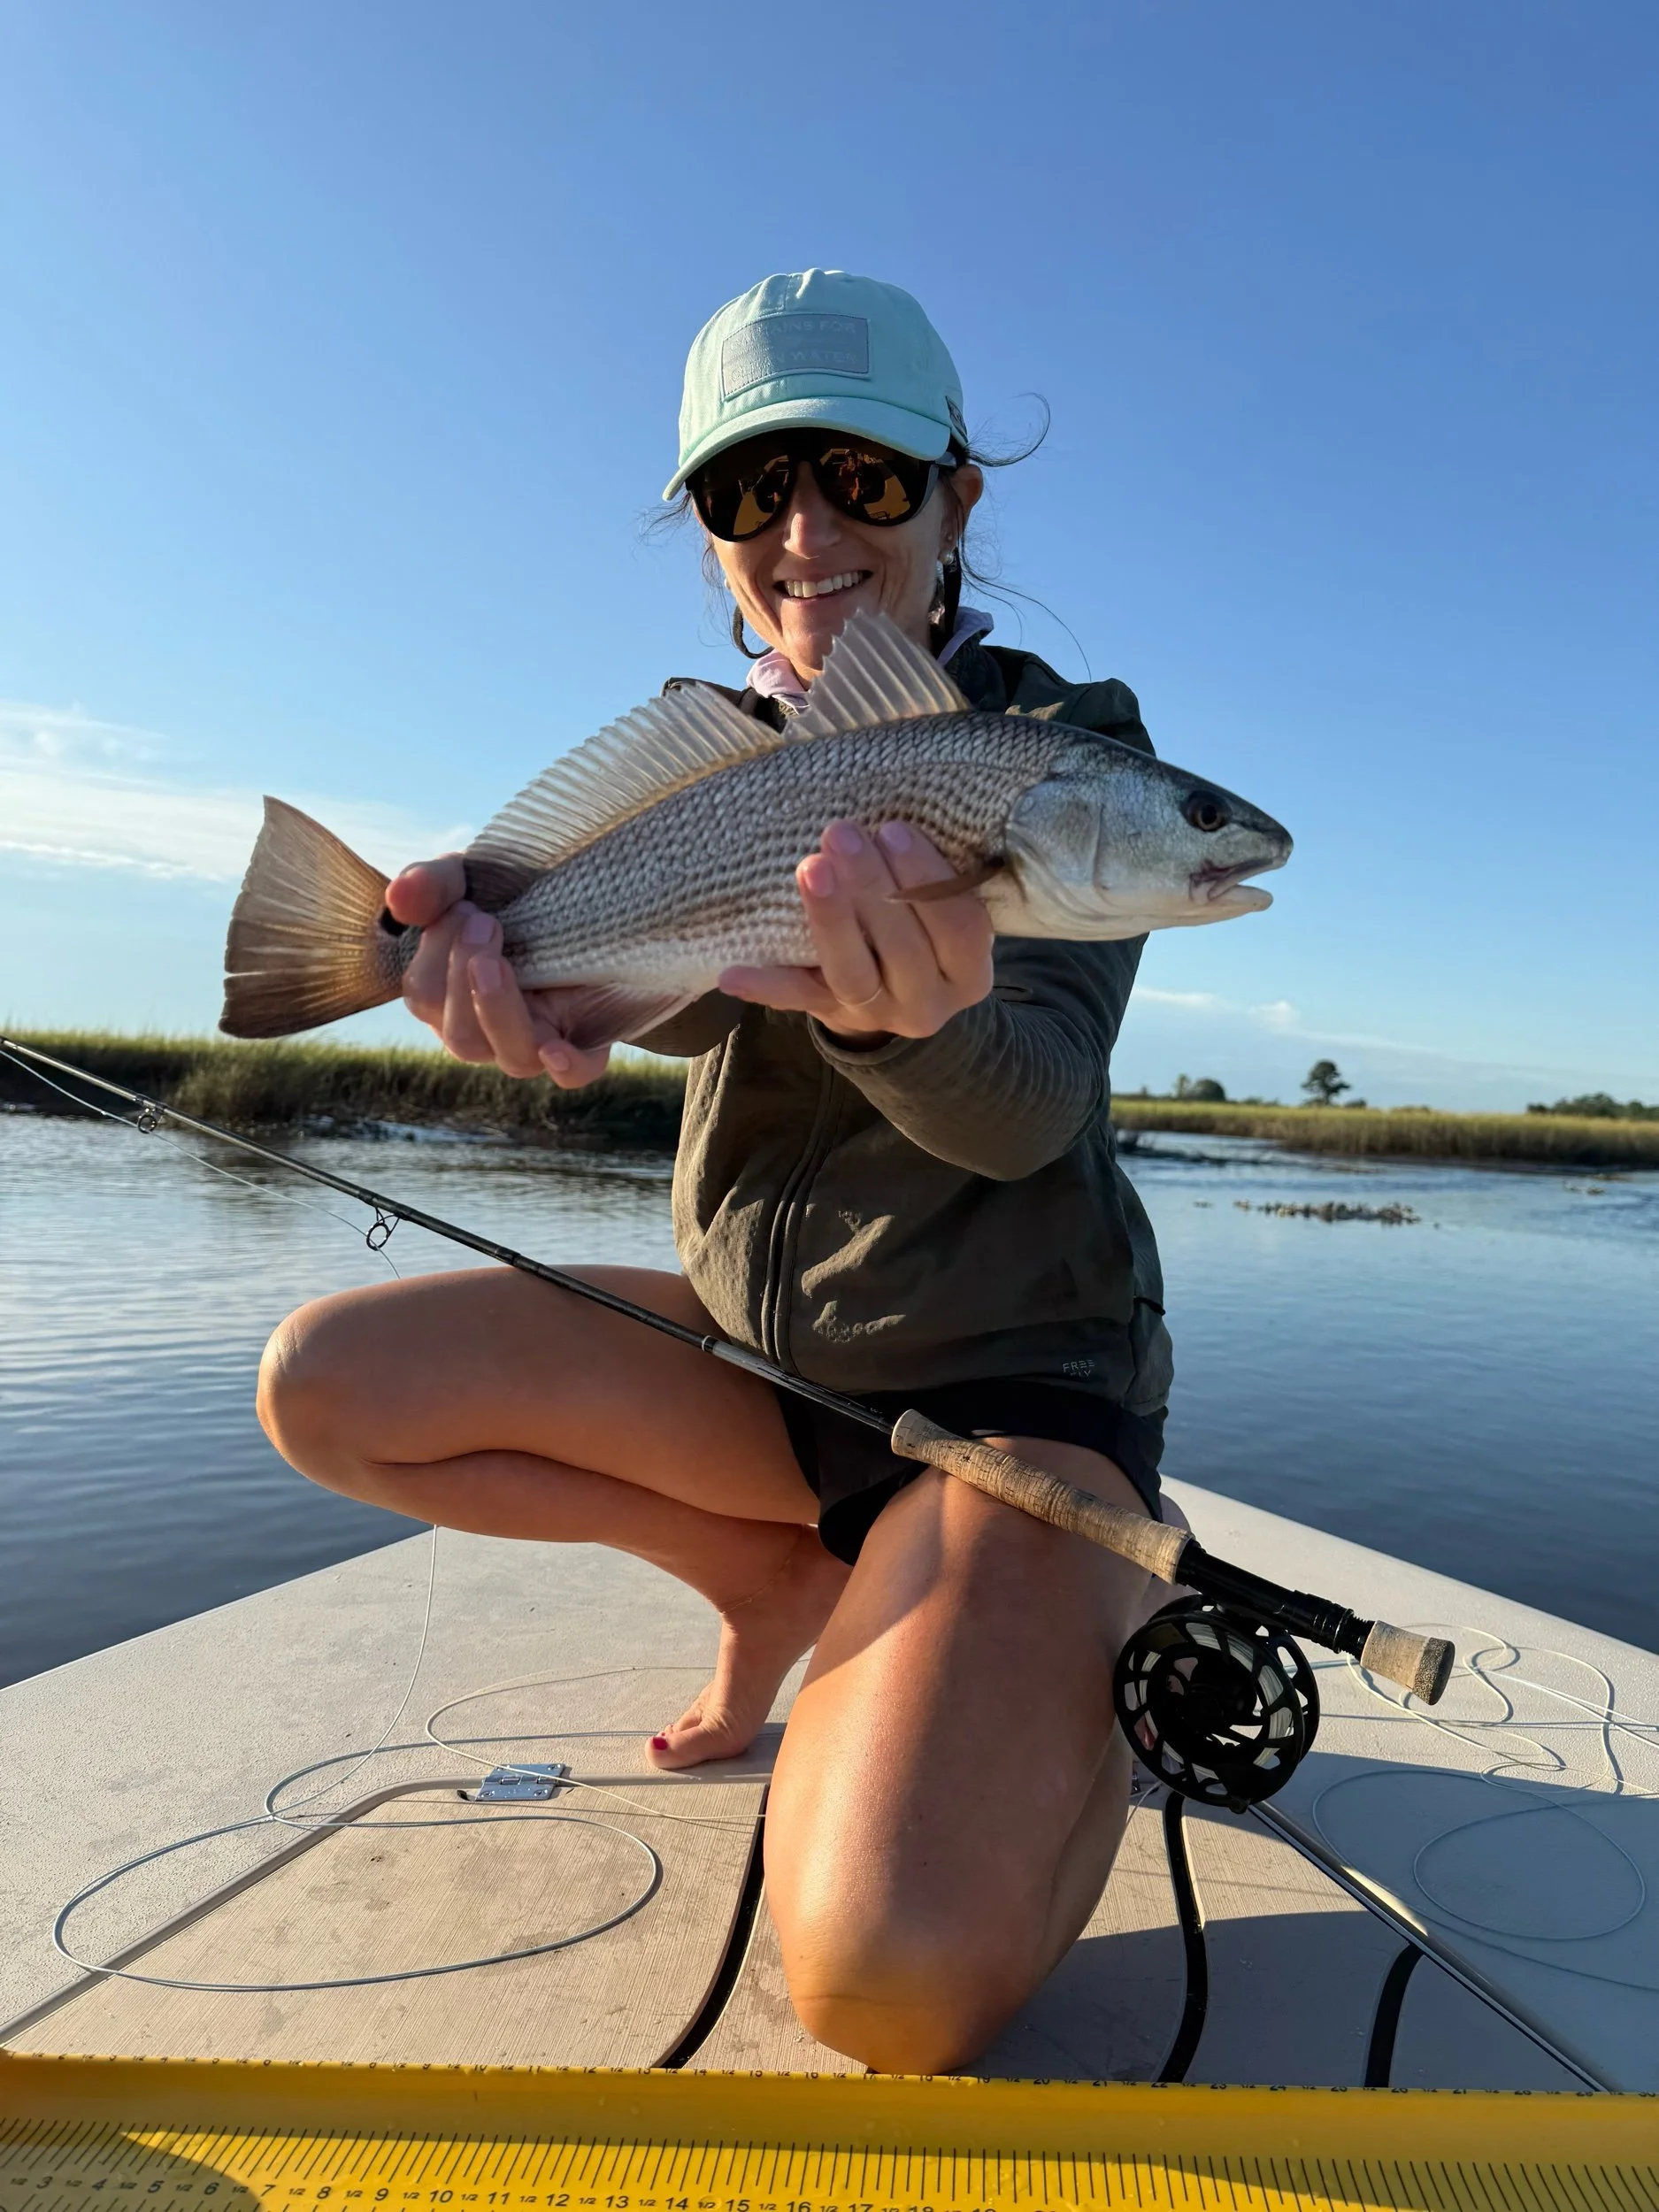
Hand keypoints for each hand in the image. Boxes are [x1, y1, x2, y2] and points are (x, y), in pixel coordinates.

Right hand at [387, 857, 613, 1088]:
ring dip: (498, 1008)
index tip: (464, 906)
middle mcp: (492, 1030)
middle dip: (464, 974)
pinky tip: (555, 1050)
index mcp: (453, 998)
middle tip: (485, 921)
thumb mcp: (468, 877)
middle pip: (462, 1037)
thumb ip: (431, 885)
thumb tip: (398, 899)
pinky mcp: (587, 1040)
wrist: (583, 897)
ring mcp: (540, 1039)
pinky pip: (576, 1074)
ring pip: (513, 1058)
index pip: (425, 997)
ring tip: (500, 960)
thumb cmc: (510, 893)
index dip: (437, 953)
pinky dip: (565, 1066)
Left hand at [718, 820, 994, 1044]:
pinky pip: (798, 1000)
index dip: (929, 879)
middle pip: (905, 950)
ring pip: (853, 974)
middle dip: (872, 887)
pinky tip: (733, 972)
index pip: (960, 927)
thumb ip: (935, 877)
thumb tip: (895, 810)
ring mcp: (878, 1015)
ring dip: (830, 920)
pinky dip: (767, 985)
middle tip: (840, 834)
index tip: (895, 829)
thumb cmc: (925, 926)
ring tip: (809, 869)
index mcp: (968, 973)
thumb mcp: (945, 910)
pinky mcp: (832, 1017)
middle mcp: (929, 1003)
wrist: (896, 993)